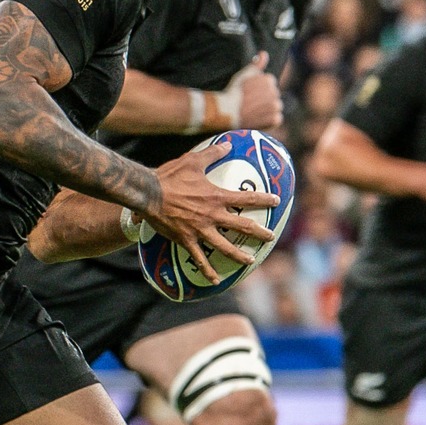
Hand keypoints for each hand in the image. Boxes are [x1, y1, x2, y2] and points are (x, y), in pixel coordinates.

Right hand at [139, 149, 278, 281]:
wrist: (149, 194)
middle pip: (242, 226)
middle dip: (259, 232)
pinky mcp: (187, 240)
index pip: (246, 198)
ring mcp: (200, 230)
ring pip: (225, 246)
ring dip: (239, 255)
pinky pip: (199, 258)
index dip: (263, 199)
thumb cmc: (170, 176)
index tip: (276, 201)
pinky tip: (216, 280)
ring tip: (250, 261)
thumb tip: (228, 143)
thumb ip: (213, 154)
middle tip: (272, 238)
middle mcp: (212, 215)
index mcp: (216, 197)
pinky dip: (207, 270)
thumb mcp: (193, 160)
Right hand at [217, 51, 281, 130]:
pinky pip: (277, 119)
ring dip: (268, 109)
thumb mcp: (244, 75)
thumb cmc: (234, 92)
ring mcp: (275, 106)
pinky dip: (269, 120)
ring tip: (255, 110)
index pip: (269, 82)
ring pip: (276, 106)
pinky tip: (258, 118)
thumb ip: (257, 64)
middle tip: (251, 102)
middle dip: (265, 98)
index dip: (259, 88)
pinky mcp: (274, 119)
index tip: (250, 92)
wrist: (227, 111)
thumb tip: (264, 53)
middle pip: (274, 94)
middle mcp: (275, 92)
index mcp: (269, 80)